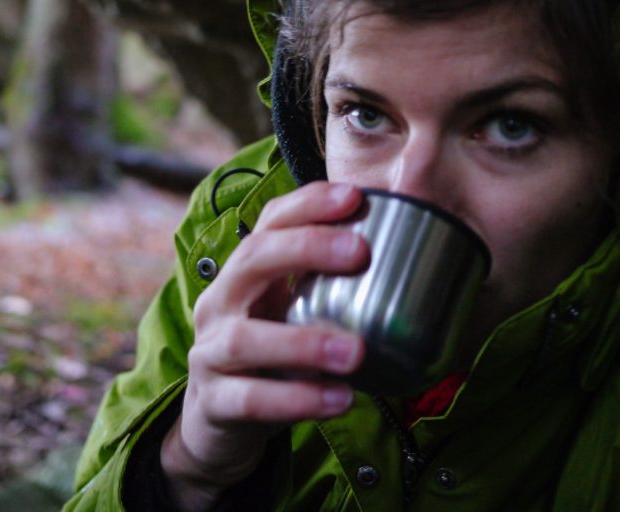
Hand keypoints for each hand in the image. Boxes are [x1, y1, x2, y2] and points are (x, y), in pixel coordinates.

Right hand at [160, 182, 369, 510]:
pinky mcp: (214, 402)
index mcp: (243, 273)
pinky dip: (296, 399)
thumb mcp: (290, 314)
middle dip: (304, 249)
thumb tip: (410, 264)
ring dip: (304, 342)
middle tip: (360, 253)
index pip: (268, 223)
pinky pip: (251, 400)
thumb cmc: (267, 358)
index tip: (354, 197)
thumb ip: (328, 290)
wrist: (216, 421)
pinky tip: (338, 399)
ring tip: (356, 351)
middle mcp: (220, 302)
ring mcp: (210, 351)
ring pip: (246, 338)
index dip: (307, 205)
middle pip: (251, 259)